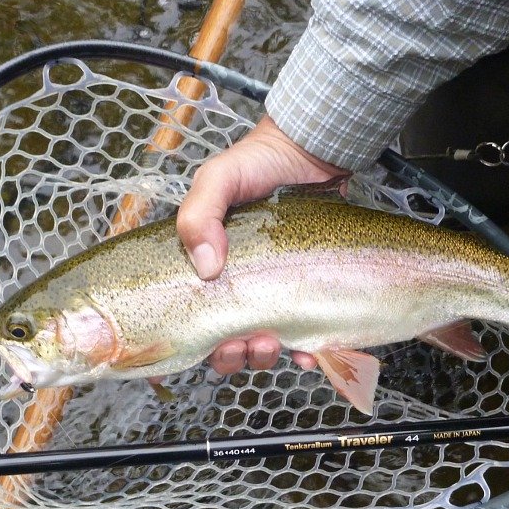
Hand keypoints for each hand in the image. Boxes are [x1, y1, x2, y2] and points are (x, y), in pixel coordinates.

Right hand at [176, 115, 344, 373]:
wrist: (315, 152)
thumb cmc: (261, 163)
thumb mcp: (218, 179)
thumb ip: (199, 215)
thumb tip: (205, 268)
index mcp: (208, 267)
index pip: (192, 318)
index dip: (195, 342)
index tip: (212, 343)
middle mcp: (240, 287)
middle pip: (226, 343)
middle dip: (234, 354)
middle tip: (249, 340)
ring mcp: (276, 293)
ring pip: (263, 346)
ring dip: (263, 356)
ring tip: (272, 340)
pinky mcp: (311, 294)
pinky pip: (307, 336)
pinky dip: (306, 351)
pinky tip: (308, 350)